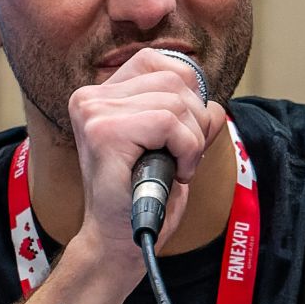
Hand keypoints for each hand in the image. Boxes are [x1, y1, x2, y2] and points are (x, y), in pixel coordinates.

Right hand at [67, 48, 226, 258]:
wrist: (119, 242)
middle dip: (196, 120)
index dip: (186, 92)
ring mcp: (94, 112)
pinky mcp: (104, 132)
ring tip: (177, 168)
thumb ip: (189, 118)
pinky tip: (176, 173)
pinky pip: (169, 123)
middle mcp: (90, 98)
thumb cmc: (144, 197)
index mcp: (99, 95)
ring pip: (175, 102)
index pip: (157, 61)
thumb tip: (214, 104)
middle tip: (184, 157)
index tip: (184, 130)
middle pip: (173, 79)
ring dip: (192, 141)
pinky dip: (186, 150)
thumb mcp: (169, 146)